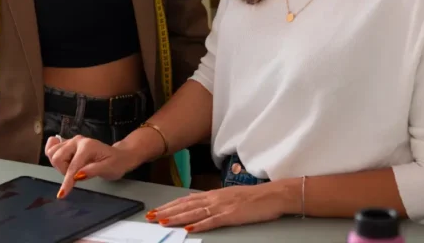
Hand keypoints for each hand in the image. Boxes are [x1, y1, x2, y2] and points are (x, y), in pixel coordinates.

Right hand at [44, 135, 144, 197]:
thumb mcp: (108, 169)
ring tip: (72, 170)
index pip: (72, 166)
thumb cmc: (115, 163)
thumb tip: (77, 175)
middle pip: (57, 157)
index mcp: (87, 146)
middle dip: (64, 171)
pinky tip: (61, 161)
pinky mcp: (68, 144)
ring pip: (52, 153)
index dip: (67, 181)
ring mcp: (71, 141)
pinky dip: (52, 155)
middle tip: (77, 176)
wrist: (119, 156)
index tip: (62, 194)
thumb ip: (93, 171)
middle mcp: (77, 141)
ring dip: (59, 166)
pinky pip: (52, 147)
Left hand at [146, 183, 292, 232]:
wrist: (273, 195)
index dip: (169, 206)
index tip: (156, 210)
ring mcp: (222, 207)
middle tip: (150, 217)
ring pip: (194, 213)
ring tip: (163, 221)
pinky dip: (200, 225)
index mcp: (213, 195)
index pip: (185, 200)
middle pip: (185, 206)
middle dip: (166, 211)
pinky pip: (213, 221)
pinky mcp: (232, 215)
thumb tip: (194, 201)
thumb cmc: (253, 198)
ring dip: (177, 218)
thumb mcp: (227, 196)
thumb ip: (210, 200)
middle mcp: (214, 199)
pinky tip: (189, 228)